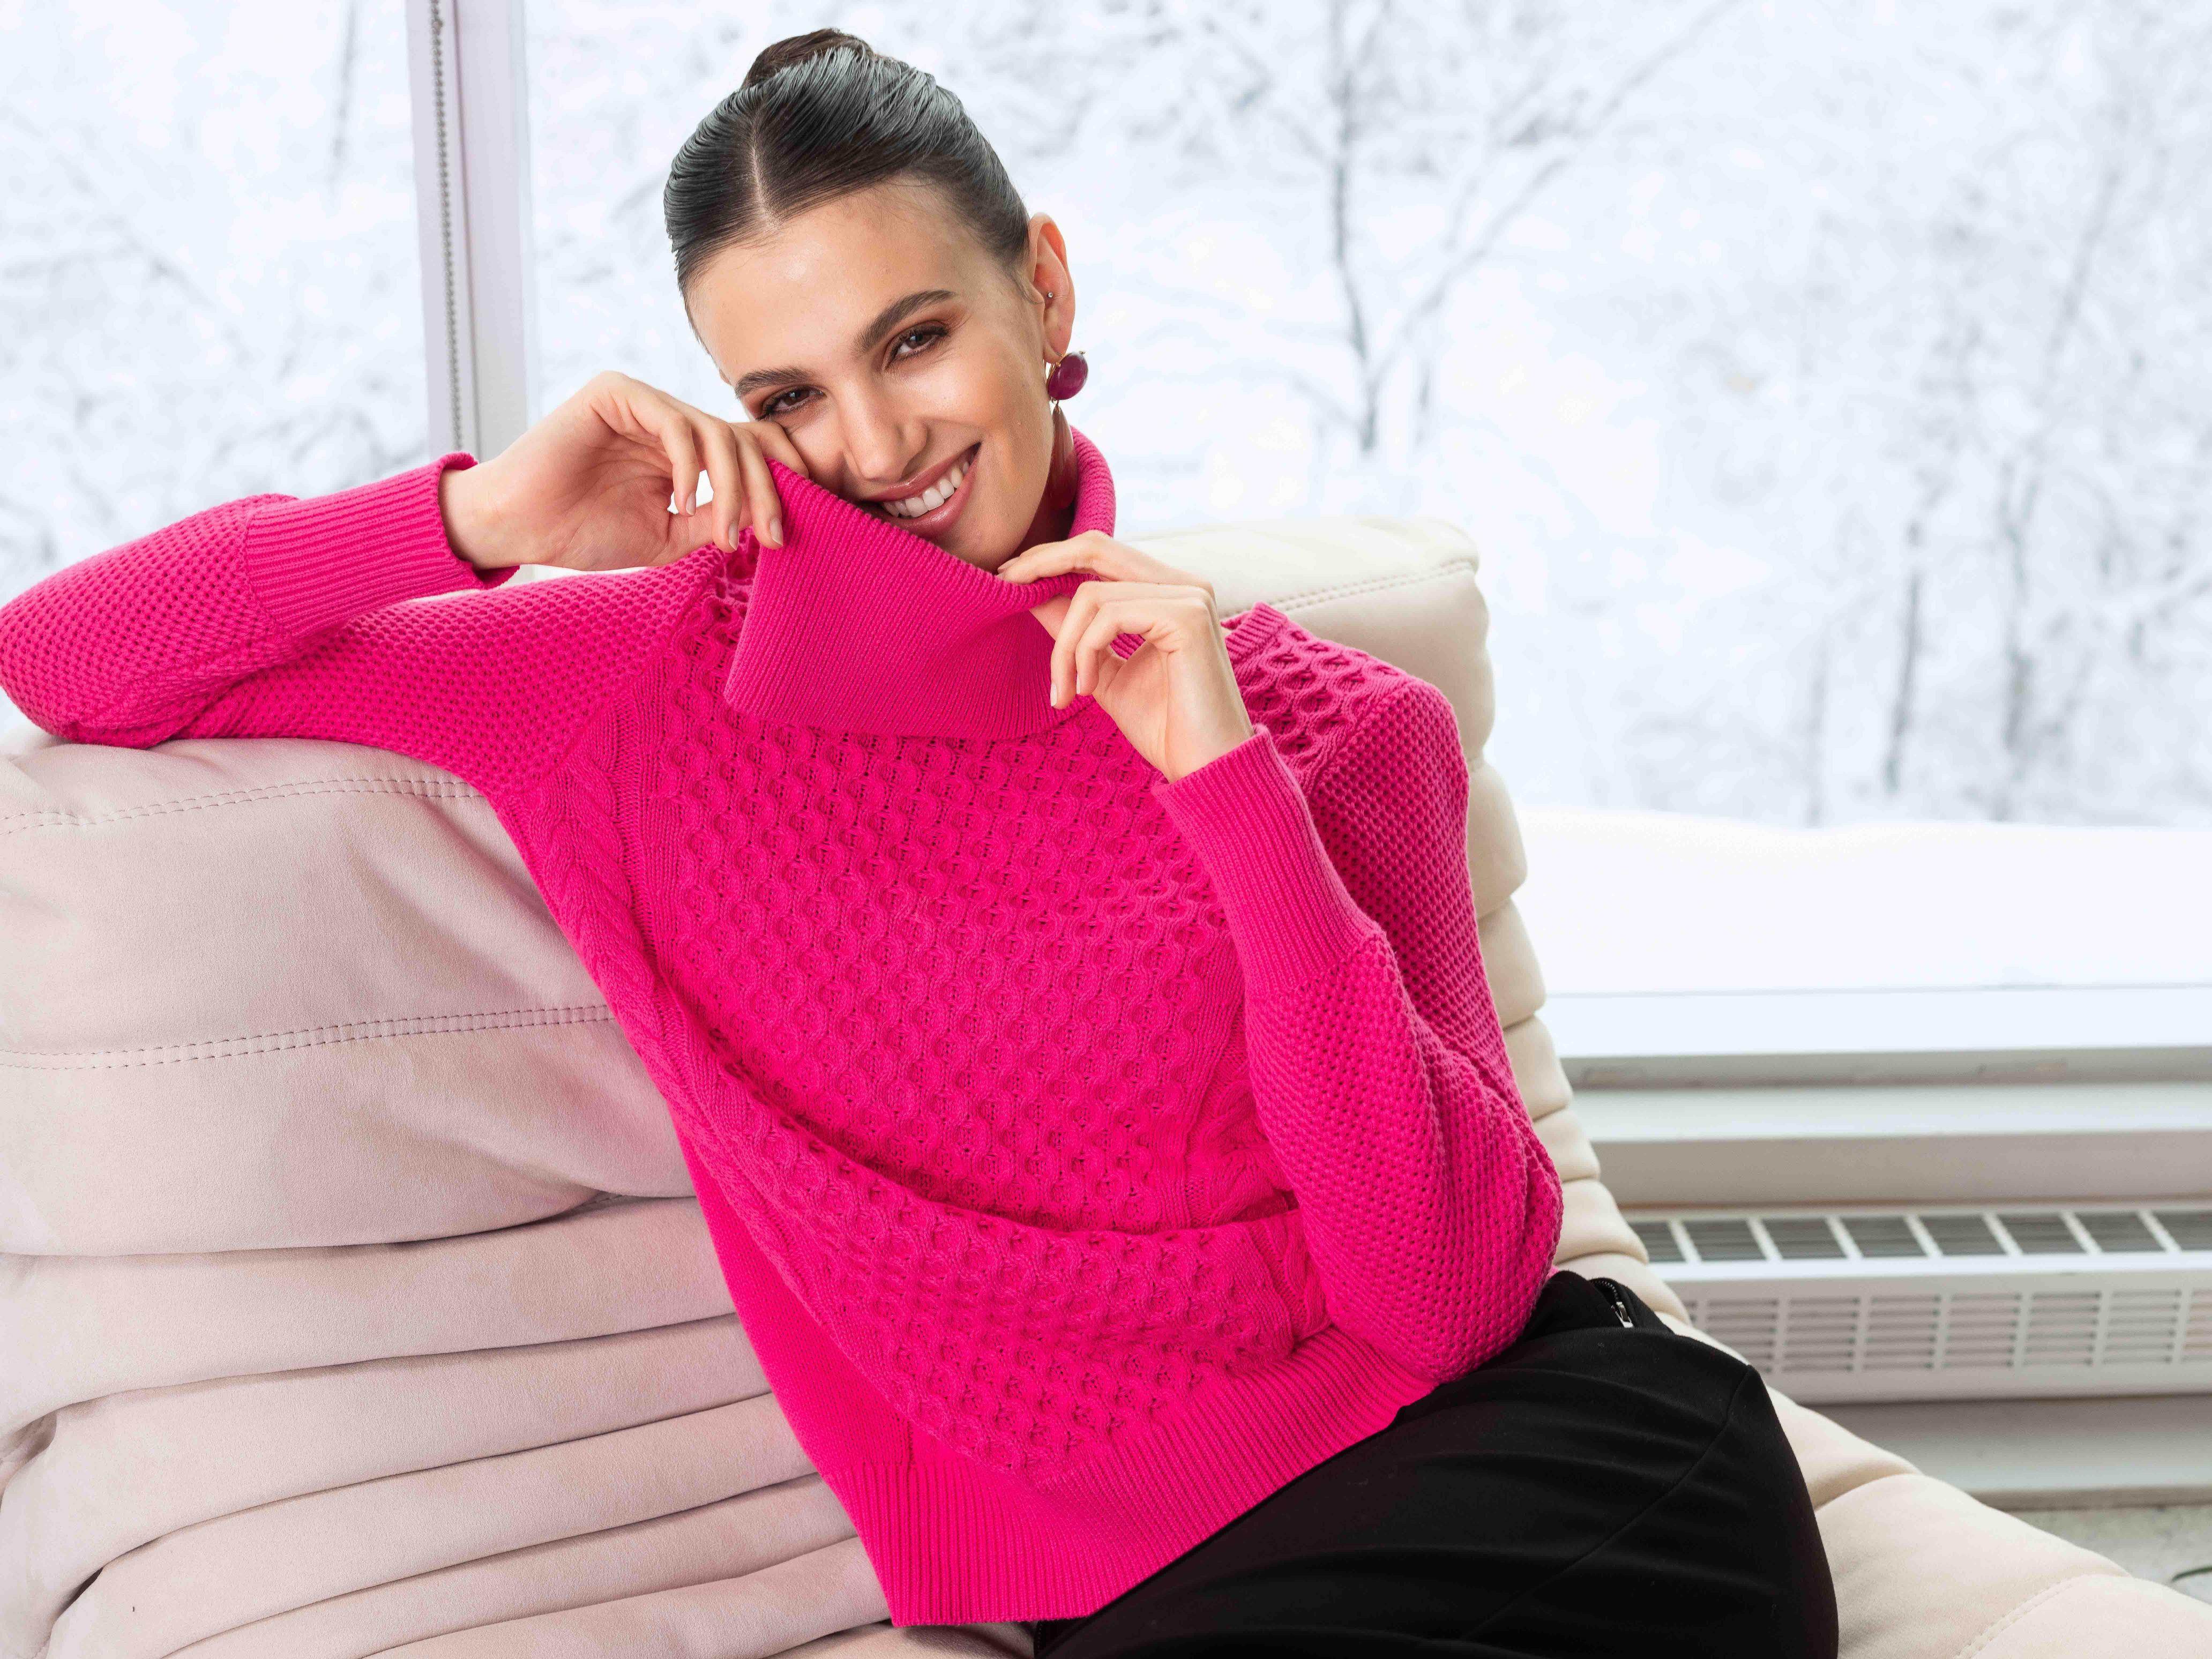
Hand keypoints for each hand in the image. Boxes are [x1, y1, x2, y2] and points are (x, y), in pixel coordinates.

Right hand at [437, 370, 810, 572]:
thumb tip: (767, 518)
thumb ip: (716, 520)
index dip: (782, 481)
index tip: (787, 531)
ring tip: (727, 530)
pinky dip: (691, 465)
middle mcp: (670, 422)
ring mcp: (644, 403)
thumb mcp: (669, 537)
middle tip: (769, 537)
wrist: (520, 527)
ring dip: (735, 485)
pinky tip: (685, 502)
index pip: (752, 449)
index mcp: (685, 452)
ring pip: (717, 431)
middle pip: (745, 440)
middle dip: (767, 491)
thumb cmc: (584, 532)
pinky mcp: (617, 392)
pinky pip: (676, 421)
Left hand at [996, 531, 1253, 782]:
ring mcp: (1189, 596)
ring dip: (1064, 647)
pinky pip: (1108, 616)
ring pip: (1092, 594)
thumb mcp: (1103, 672)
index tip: (1009, 581)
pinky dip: (1084, 653)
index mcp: (1170, 592)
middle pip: (1095, 546)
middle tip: (1005, 588)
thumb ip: (1074, 633)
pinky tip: (1087, 690)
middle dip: (1042, 565)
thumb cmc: (1164, 727)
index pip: (1101, 552)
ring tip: (1065, 691)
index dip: (1051, 558)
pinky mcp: (1187, 617)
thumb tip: (1033, 593)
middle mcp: (1185, 584)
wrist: (1206, 769)